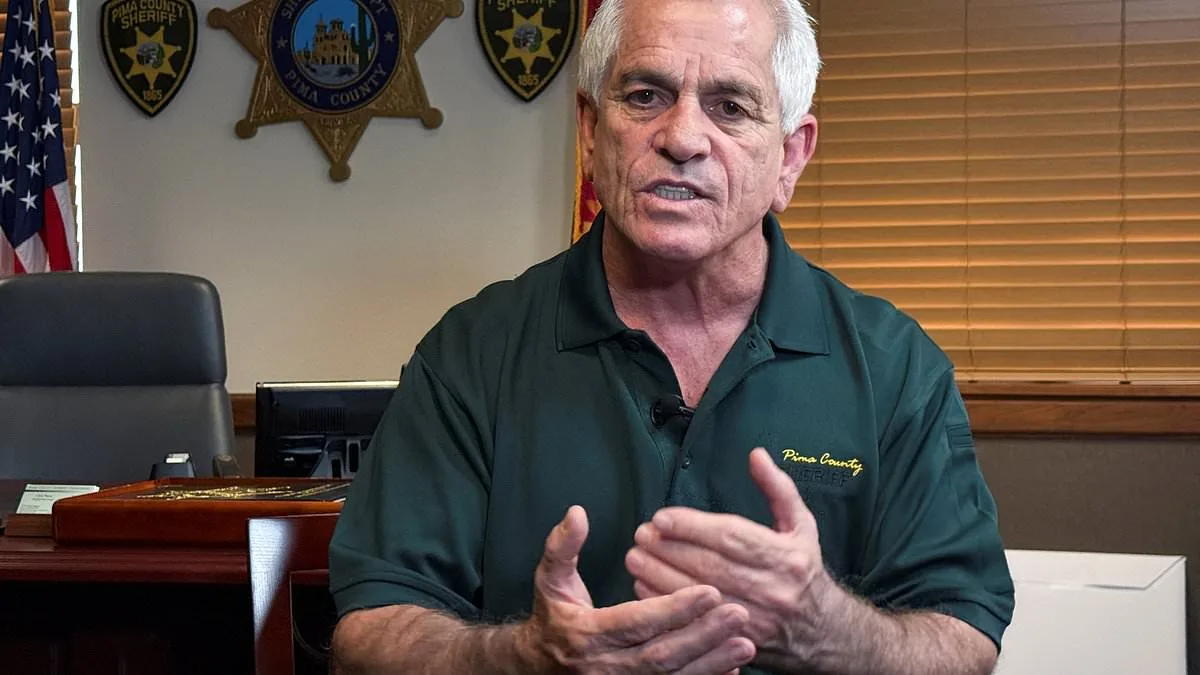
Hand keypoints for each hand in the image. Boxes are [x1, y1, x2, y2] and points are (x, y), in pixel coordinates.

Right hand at [522, 505, 757, 673]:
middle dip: (702, 636)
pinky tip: (731, 668)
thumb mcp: (549, 580)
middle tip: (738, 614)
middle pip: (660, 655)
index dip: (673, 610)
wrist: (539, 668)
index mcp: (586, 635)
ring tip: (745, 642)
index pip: (635, 622)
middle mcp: (604, 668)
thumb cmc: (553, 617)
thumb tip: (577, 514)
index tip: (708, 592)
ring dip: (711, 662)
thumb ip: (563, 547)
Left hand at [624, 448, 837, 664]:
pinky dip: (667, 603)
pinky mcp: (738, 641)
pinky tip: (645, 586)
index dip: (692, 526)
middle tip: (641, 534)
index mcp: (787, 556)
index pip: (731, 537)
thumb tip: (756, 455)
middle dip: (668, 548)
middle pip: (709, 565)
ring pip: (699, 593)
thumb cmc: (804, 570)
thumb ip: (778, 489)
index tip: (662, 517)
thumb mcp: (801, 526)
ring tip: (635, 557)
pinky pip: (695, 620)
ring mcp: (755, 618)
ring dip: (660, 575)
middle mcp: (772, 588)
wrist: (824, 632)